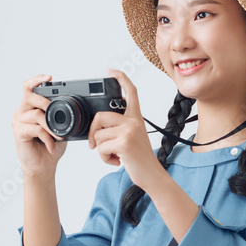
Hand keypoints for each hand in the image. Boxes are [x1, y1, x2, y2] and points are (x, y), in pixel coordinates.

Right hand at [12, 73, 67, 176]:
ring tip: (59, 136)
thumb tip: (73, 104)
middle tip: (57, 114)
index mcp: (30, 108)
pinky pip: (36, 129)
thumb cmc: (50, 147)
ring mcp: (18, 122)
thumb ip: (61, 115)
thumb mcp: (60, 128)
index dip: (37, 80)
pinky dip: (47, 137)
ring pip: (36, 115)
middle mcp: (21, 112)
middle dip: (46, 102)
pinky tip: (51, 145)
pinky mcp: (18, 133)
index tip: (49, 77)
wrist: (43, 167)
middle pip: (30, 96)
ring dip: (51, 126)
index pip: (29, 88)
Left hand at [88, 68, 160, 190]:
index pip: (130, 92)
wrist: (152, 175)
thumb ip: (120, 127)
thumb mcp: (133, 137)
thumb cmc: (140, 158)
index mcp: (136, 117)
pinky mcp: (124, 143)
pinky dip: (103, 158)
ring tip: (113, 154)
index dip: (120, 78)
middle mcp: (134, 121)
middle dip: (93, 132)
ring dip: (100, 149)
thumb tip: (98, 128)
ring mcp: (129, 131)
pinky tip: (115, 160)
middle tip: (95, 144)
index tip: (111, 71)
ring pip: (98, 135)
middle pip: (100, 116)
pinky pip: (100, 147)